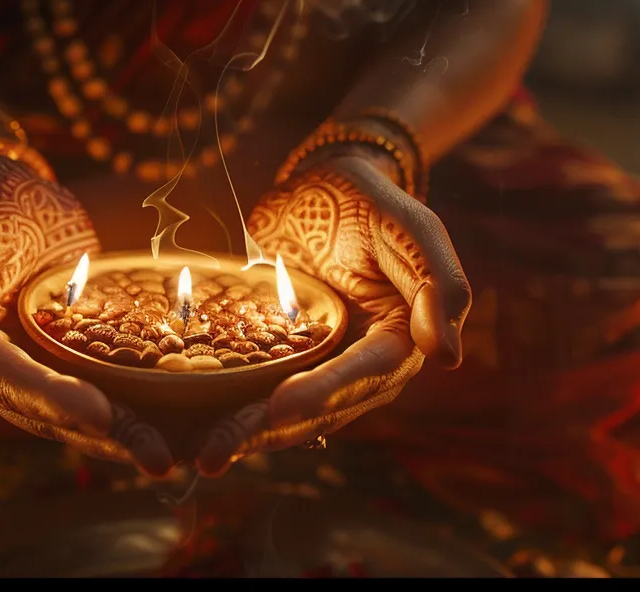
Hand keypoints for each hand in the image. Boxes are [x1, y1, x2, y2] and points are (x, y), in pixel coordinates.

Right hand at [0, 152, 174, 475]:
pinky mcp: (69, 365)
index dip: (54, 399)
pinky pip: (104, 395)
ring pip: (82, 417)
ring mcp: (36, 375)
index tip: (102, 414)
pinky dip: (139, 413)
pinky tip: (183, 429)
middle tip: (160, 458)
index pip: (8, 381)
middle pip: (51, 414)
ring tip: (178, 457)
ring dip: (128, 440)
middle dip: (105, 437)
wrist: (9, 191)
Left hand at [195, 152, 470, 474]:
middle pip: (320, 408)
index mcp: (400, 341)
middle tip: (216, 453)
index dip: (323, 393)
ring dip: (245, 435)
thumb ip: (438, 280)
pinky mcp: (283, 361)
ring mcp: (321, 367)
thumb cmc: (370, 200)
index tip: (280, 409)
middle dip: (269, 431)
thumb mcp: (409, 224)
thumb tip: (447, 356)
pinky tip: (191, 431)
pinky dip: (230, 412)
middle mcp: (363, 367)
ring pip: (286, 412)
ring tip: (201, 455)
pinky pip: (259, 392)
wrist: (323, 185)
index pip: (364, 375)